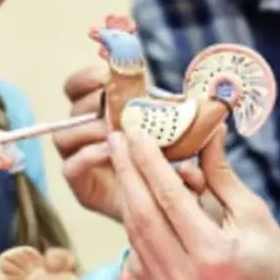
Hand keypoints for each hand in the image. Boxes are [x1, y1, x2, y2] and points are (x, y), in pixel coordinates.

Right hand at [52, 66, 210, 220]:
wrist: (163, 205)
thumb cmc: (168, 161)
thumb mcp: (175, 131)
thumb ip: (183, 117)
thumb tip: (214, 117)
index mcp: (100, 109)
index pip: (77, 86)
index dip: (86, 78)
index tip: (106, 75)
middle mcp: (84, 131)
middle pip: (73, 108)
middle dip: (92, 102)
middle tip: (114, 105)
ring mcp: (79, 158)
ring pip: (65, 136)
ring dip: (89, 129)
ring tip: (115, 130)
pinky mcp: (81, 185)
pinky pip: (70, 167)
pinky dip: (87, 156)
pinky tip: (109, 152)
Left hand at [110, 124, 279, 279]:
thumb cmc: (270, 255)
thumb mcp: (251, 210)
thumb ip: (220, 173)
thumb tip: (207, 131)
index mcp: (211, 252)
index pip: (169, 197)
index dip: (149, 161)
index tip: (136, 132)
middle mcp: (184, 274)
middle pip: (142, 214)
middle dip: (126, 172)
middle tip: (117, 138)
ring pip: (134, 232)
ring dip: (125, 193)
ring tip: (121, 159)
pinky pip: (136, 250)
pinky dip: (132, 219)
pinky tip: (132, 194)